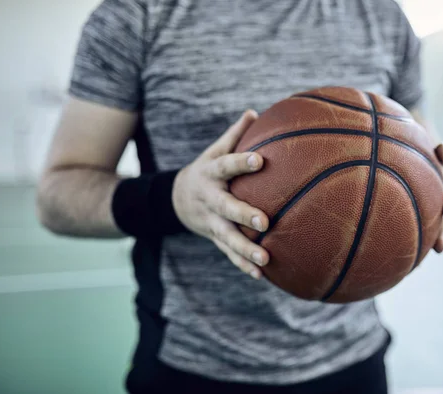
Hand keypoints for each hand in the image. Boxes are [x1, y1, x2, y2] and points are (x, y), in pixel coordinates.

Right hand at [172, 110, 269, 278]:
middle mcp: (209, 199)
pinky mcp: (214, 237)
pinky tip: (262, 275)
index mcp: (211, 174)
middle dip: (243, 215)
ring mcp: (210, 222)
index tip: (260, 160)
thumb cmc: (206, 170)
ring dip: (245, 250)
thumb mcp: (213, 152)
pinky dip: (243, 265)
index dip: (241, 163)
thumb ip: (234, 135)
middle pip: (225, 207)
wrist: (176, 199)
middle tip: (264, 222)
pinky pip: (228, 253)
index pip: (226, 165)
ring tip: (266, 259)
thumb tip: (255, 112)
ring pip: (227, 237)